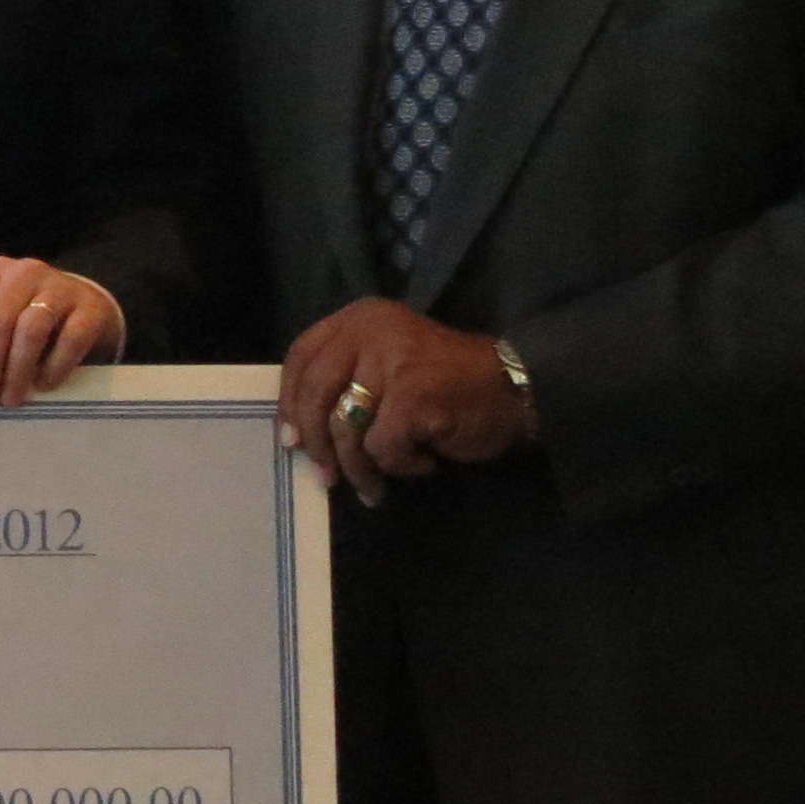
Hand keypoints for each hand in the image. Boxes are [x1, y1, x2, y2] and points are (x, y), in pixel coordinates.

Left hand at [0, 258, 125, 407]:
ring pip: (30, 330)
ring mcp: (61, 286)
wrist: (87, 309)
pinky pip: (70, 340)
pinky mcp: (91, 309)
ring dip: (16, 371)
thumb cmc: (30, 320)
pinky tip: (43, 385)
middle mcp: (24, 272)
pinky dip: (54, 367)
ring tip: (10, 398)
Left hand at [276, 299, 534, 506]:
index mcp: (361, 318)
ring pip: (345, 428)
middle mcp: (371, 331)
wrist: (515, 389)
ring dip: (360, 468)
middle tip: (326, 477)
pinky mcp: (410, 396)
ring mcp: (391, 361)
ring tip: (377, 485)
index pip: (302, 357)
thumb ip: (347, 380)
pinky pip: (381, 448)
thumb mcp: (389, 363)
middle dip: (317, 444)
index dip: (289, 402)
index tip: (290, 439)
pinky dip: (400, 466)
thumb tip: (298, 433)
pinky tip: (425, 462)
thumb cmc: (450, 383)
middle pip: (315, 394)